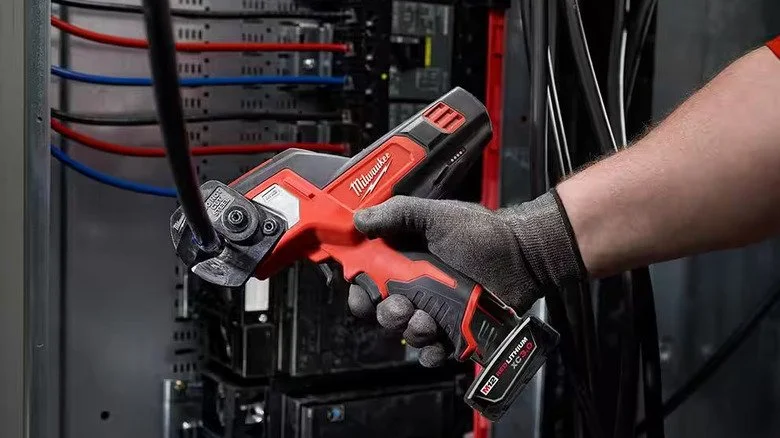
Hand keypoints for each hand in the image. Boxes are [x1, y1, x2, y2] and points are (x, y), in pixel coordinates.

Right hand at [348, 191, 585, 366]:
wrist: (522, 254)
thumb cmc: (480, 232)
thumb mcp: (435, 215)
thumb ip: (396, 214)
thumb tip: (359, 220)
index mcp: (404, 261)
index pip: (368, 281)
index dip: (359, 289)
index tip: (360, 289)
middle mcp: (416, 289)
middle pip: (382, 312)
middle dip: (384, 313)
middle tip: (399, 305)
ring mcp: (436, 312)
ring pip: (407, 333)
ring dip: (410, 330)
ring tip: (426, 319)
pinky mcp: (456, 333)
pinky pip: (433, 352)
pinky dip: (431, 352)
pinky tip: (439, 340)